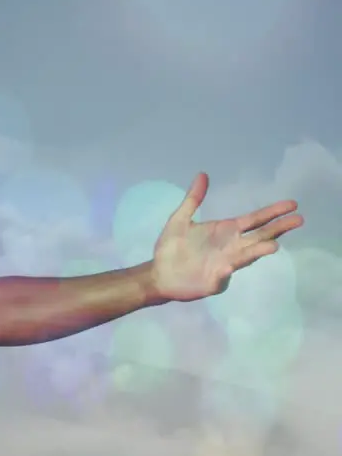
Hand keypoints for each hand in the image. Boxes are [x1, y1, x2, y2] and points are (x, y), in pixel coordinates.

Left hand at [150, 173, 303, 302]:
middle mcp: (231, 247)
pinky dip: (226, 271)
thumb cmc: (172, 247)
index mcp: (226, 231)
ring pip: (246, 256)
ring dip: (258, 251)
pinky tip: (227, 266)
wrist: (158, 273)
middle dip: (278, 229)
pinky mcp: (215, 281)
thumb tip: (202, 174)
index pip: (254, 220)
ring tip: (273, 245)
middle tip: (298, 220)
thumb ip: (193, 199)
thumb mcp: (180, 219)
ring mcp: (226, 264)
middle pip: (259, 236)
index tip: (292, 204)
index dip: (272, 212)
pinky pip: (223, 275)